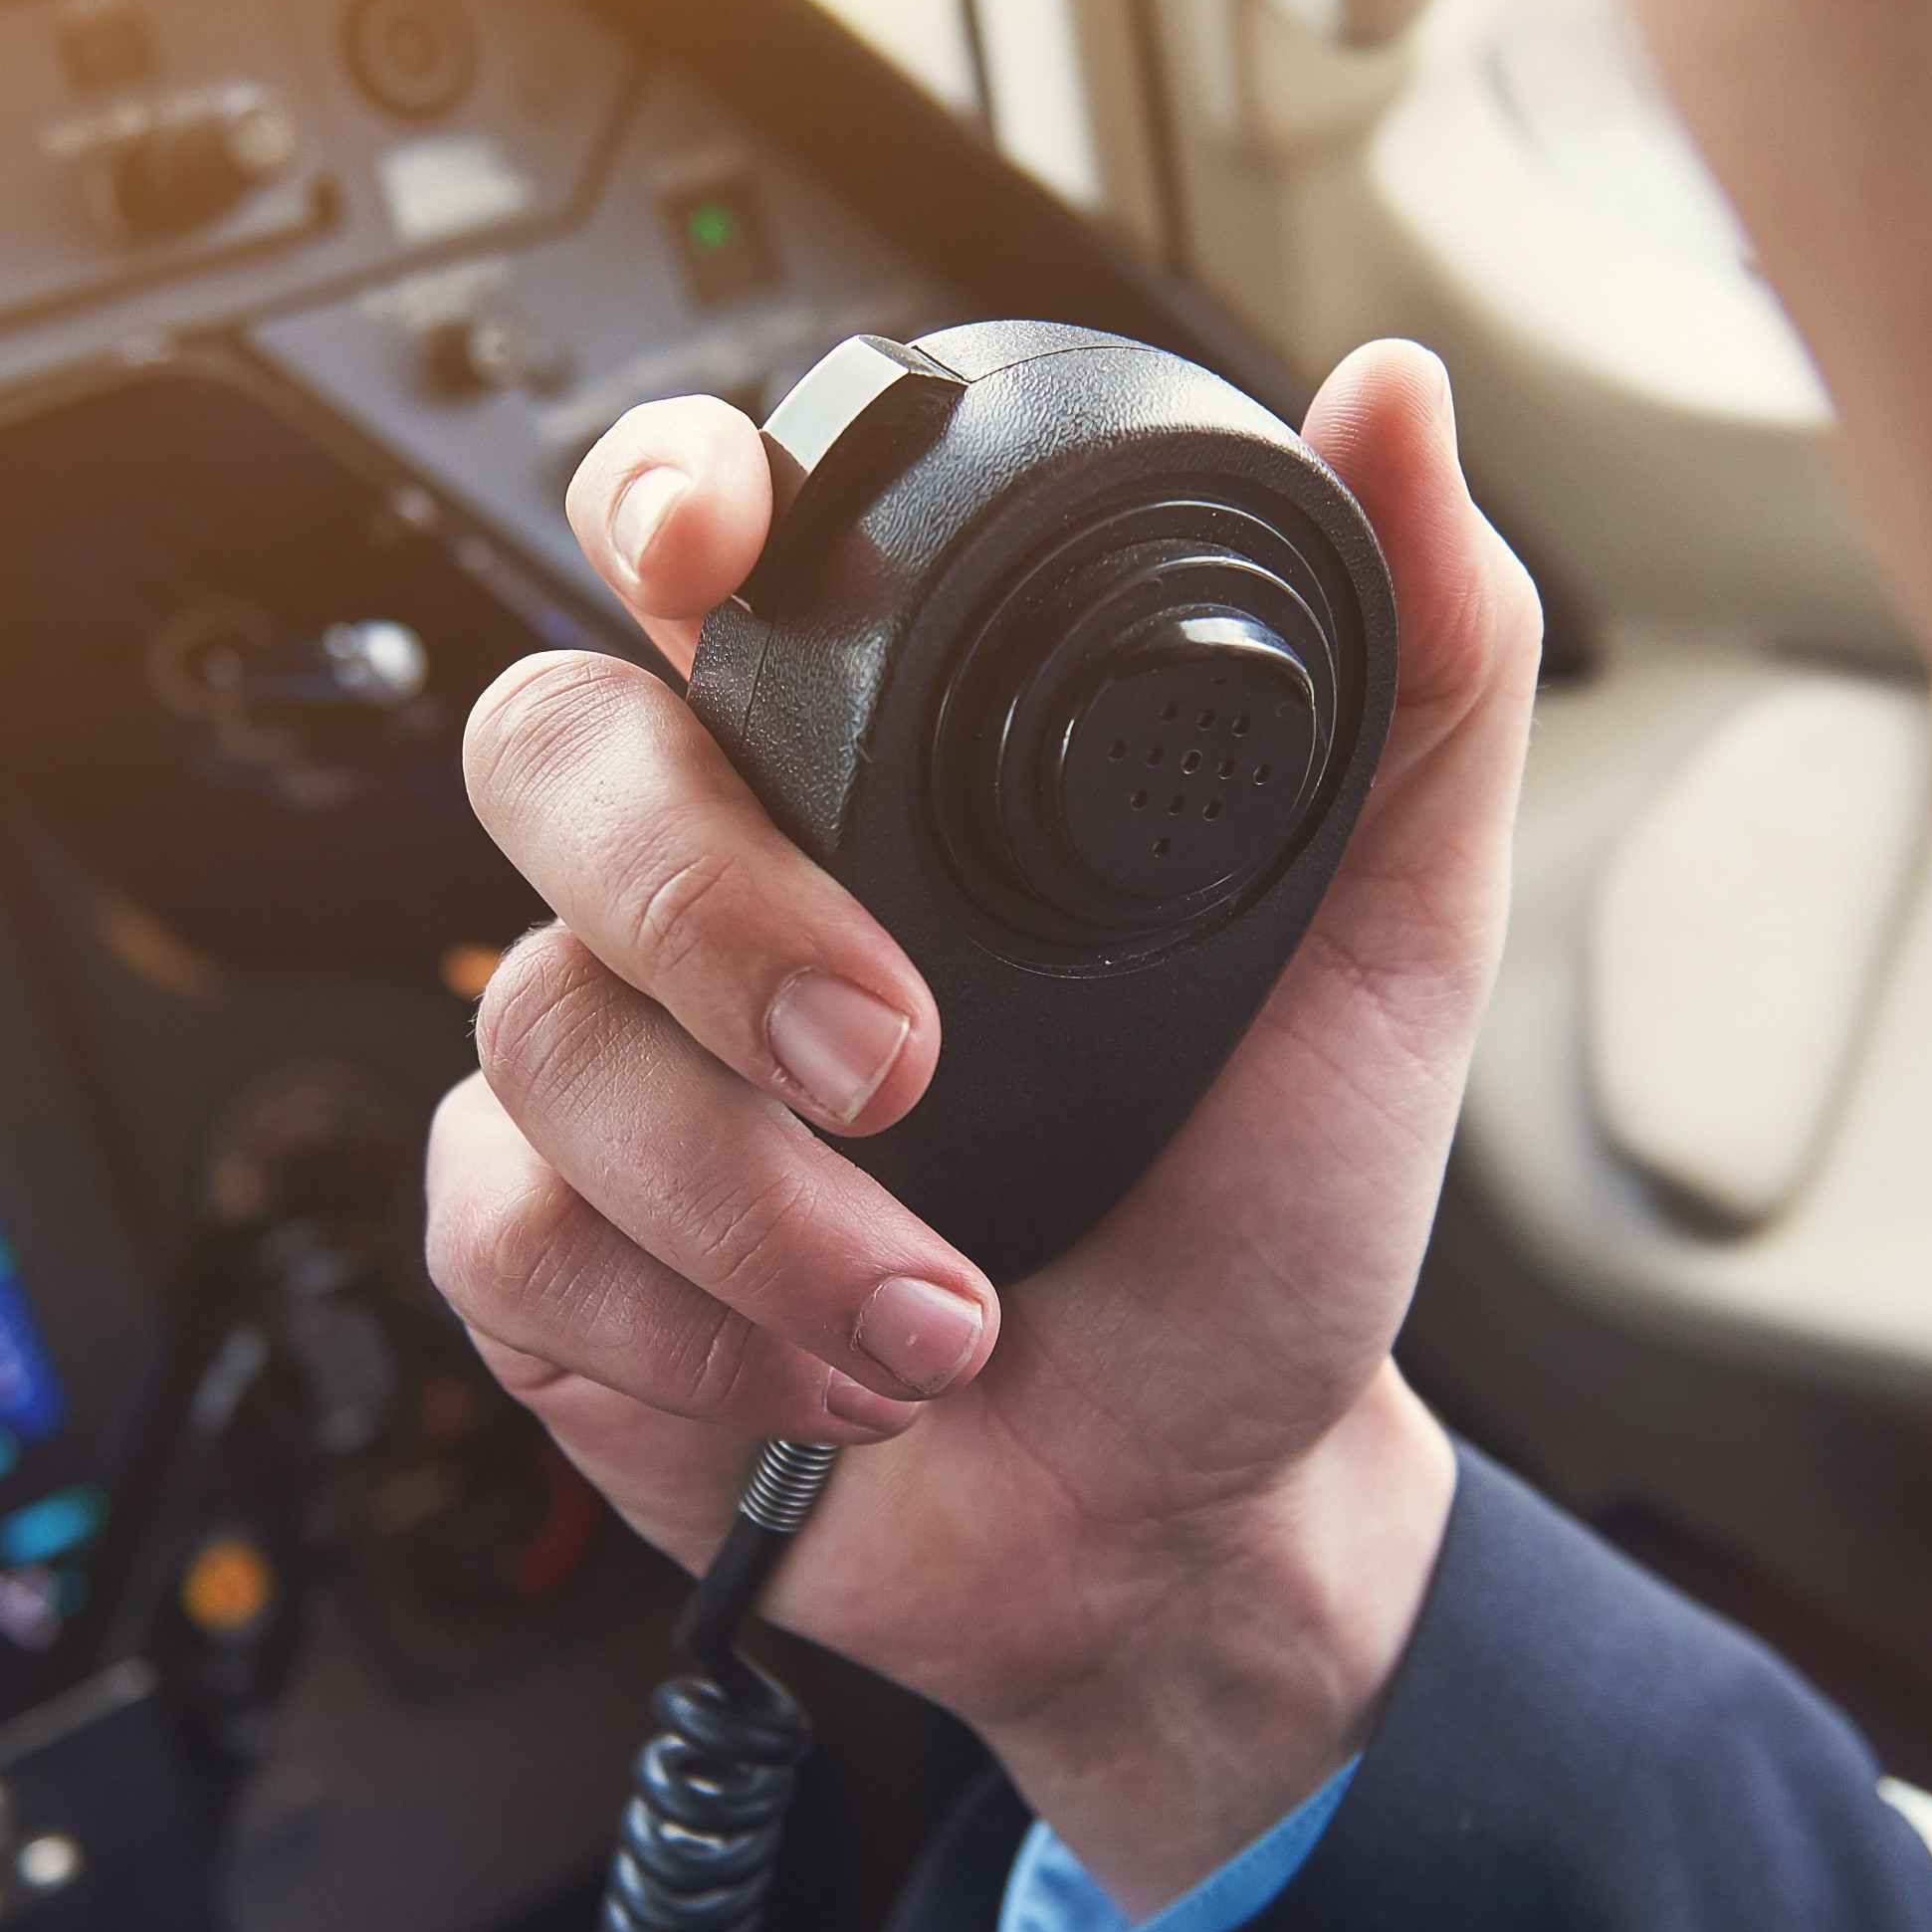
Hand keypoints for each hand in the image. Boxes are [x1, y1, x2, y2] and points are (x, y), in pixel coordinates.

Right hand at [429, 340, 1535, 1913]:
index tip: (717, 555)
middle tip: (897, 1061)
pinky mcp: (543, 1250)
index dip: (665, 499)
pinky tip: (842, 1379)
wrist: (1193, 1525)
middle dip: (704, 908)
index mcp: (877, 772)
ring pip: (542, 1029)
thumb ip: (1422, 671)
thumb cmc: (1261, 1233)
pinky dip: (695, 1328)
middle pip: (551, 751)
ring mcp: (616, 1064)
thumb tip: (1400, 405)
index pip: (700, 546)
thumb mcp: (1394, 952)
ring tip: (944, 1313)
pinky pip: (508, 1227)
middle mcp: (716, 886)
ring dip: (762, 1207)